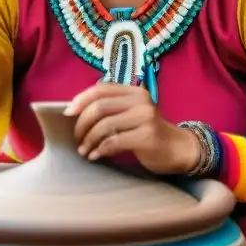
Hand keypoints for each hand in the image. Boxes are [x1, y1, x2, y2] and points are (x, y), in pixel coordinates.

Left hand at [67, 83, 200, 174]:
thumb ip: (111, 108)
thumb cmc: (148, 132)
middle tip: (76, 139)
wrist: (178, 149)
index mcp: (134, 92)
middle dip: (82, 124)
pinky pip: (114, 142)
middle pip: (100, 107)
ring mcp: (146, 118)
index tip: (68, 113)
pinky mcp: (147, 136)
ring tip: (83, 150)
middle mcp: (141, 101)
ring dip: (89, 140)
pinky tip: (95, 156)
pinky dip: (100, 150)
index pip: (101, 90)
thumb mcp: (131, 114)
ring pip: (105, 125)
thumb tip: (75, 110)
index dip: (81, 100)